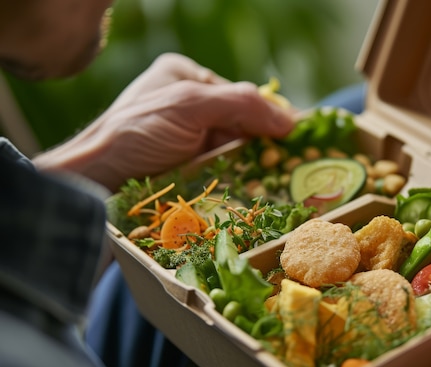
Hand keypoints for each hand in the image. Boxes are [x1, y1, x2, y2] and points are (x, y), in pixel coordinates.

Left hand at [34, 53, 294, 190]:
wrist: (95, 180)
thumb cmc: (136, 133)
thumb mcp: (190, 106)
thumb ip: (241, 105)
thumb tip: (290, 120)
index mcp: (186, 76)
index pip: (240, 95)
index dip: (269, 115)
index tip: (299, 135)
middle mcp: (187, 105)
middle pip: (240, 123)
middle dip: (264, 144)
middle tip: (295, 163)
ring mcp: (185, 138)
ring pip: (234, 150)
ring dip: (255, 166)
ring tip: (283, 181)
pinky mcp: (185, 167)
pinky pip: (222, 170)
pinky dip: (240, 180)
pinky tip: (258, 190)